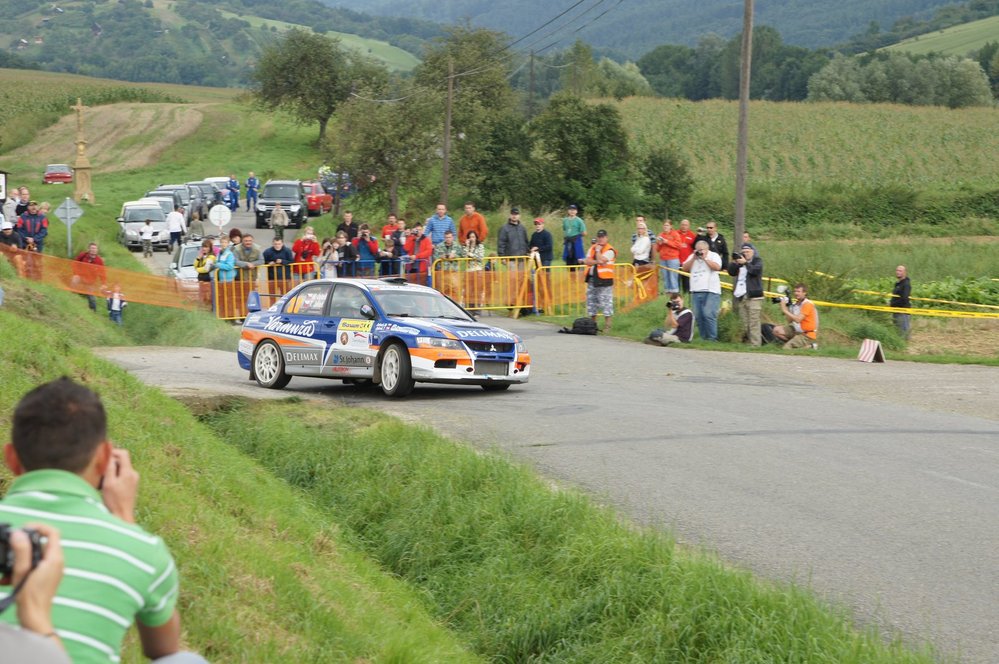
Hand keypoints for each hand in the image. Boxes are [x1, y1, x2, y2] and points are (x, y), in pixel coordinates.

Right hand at [11, 523, 62, 637]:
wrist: (34, 618)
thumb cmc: (30, 597)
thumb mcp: (22, 571)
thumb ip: (21, 551)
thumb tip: (18, 534)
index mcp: (55, 558)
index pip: (53, 533)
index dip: (39, 527)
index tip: (23, 529)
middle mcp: (56, 563)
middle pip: (42, 543)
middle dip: (25, 544)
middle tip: (11, 546)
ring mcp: (51, 571)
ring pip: (35, 556)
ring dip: (19, 559)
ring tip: (7, 566)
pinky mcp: (44, 579)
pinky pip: (33, 568)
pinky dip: (21, 569)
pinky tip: (6, 578)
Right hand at [102, 448, 138, 523]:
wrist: (122, 516)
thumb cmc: (114, 501)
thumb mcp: (108, 483)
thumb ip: (110, 468)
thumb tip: (110, 455)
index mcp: (129, 472)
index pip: (123, 453)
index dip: (112, 452)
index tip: (102, 456)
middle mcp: (134, 474)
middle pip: (122, 461)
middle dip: (111, 463)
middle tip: (100, 470)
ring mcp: (134, 480)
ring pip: (121, 469)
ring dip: (112, 471)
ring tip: (103, 480)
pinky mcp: (132, 486)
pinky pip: (123, 476)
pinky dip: (115, 477)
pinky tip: (108, 486)